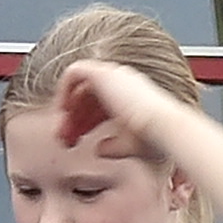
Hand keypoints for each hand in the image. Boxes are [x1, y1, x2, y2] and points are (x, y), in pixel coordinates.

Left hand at [52, 59, 171, 154]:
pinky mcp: (103, 73)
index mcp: (131, 95)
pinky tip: (63, 112)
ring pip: (80, 84)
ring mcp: (113, 74)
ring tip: (62, 129)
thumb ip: (112, 146)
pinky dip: (65, 90)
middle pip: (89, 94)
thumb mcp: (129, 145)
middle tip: (65, 137)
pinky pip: (74, 72)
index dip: (86, 122)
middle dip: (74, 116)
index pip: (102, 104)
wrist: (160, 126)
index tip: (78, 139)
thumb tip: (100, 149)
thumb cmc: (154, 137)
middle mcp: (123, 82)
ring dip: (68, 106)